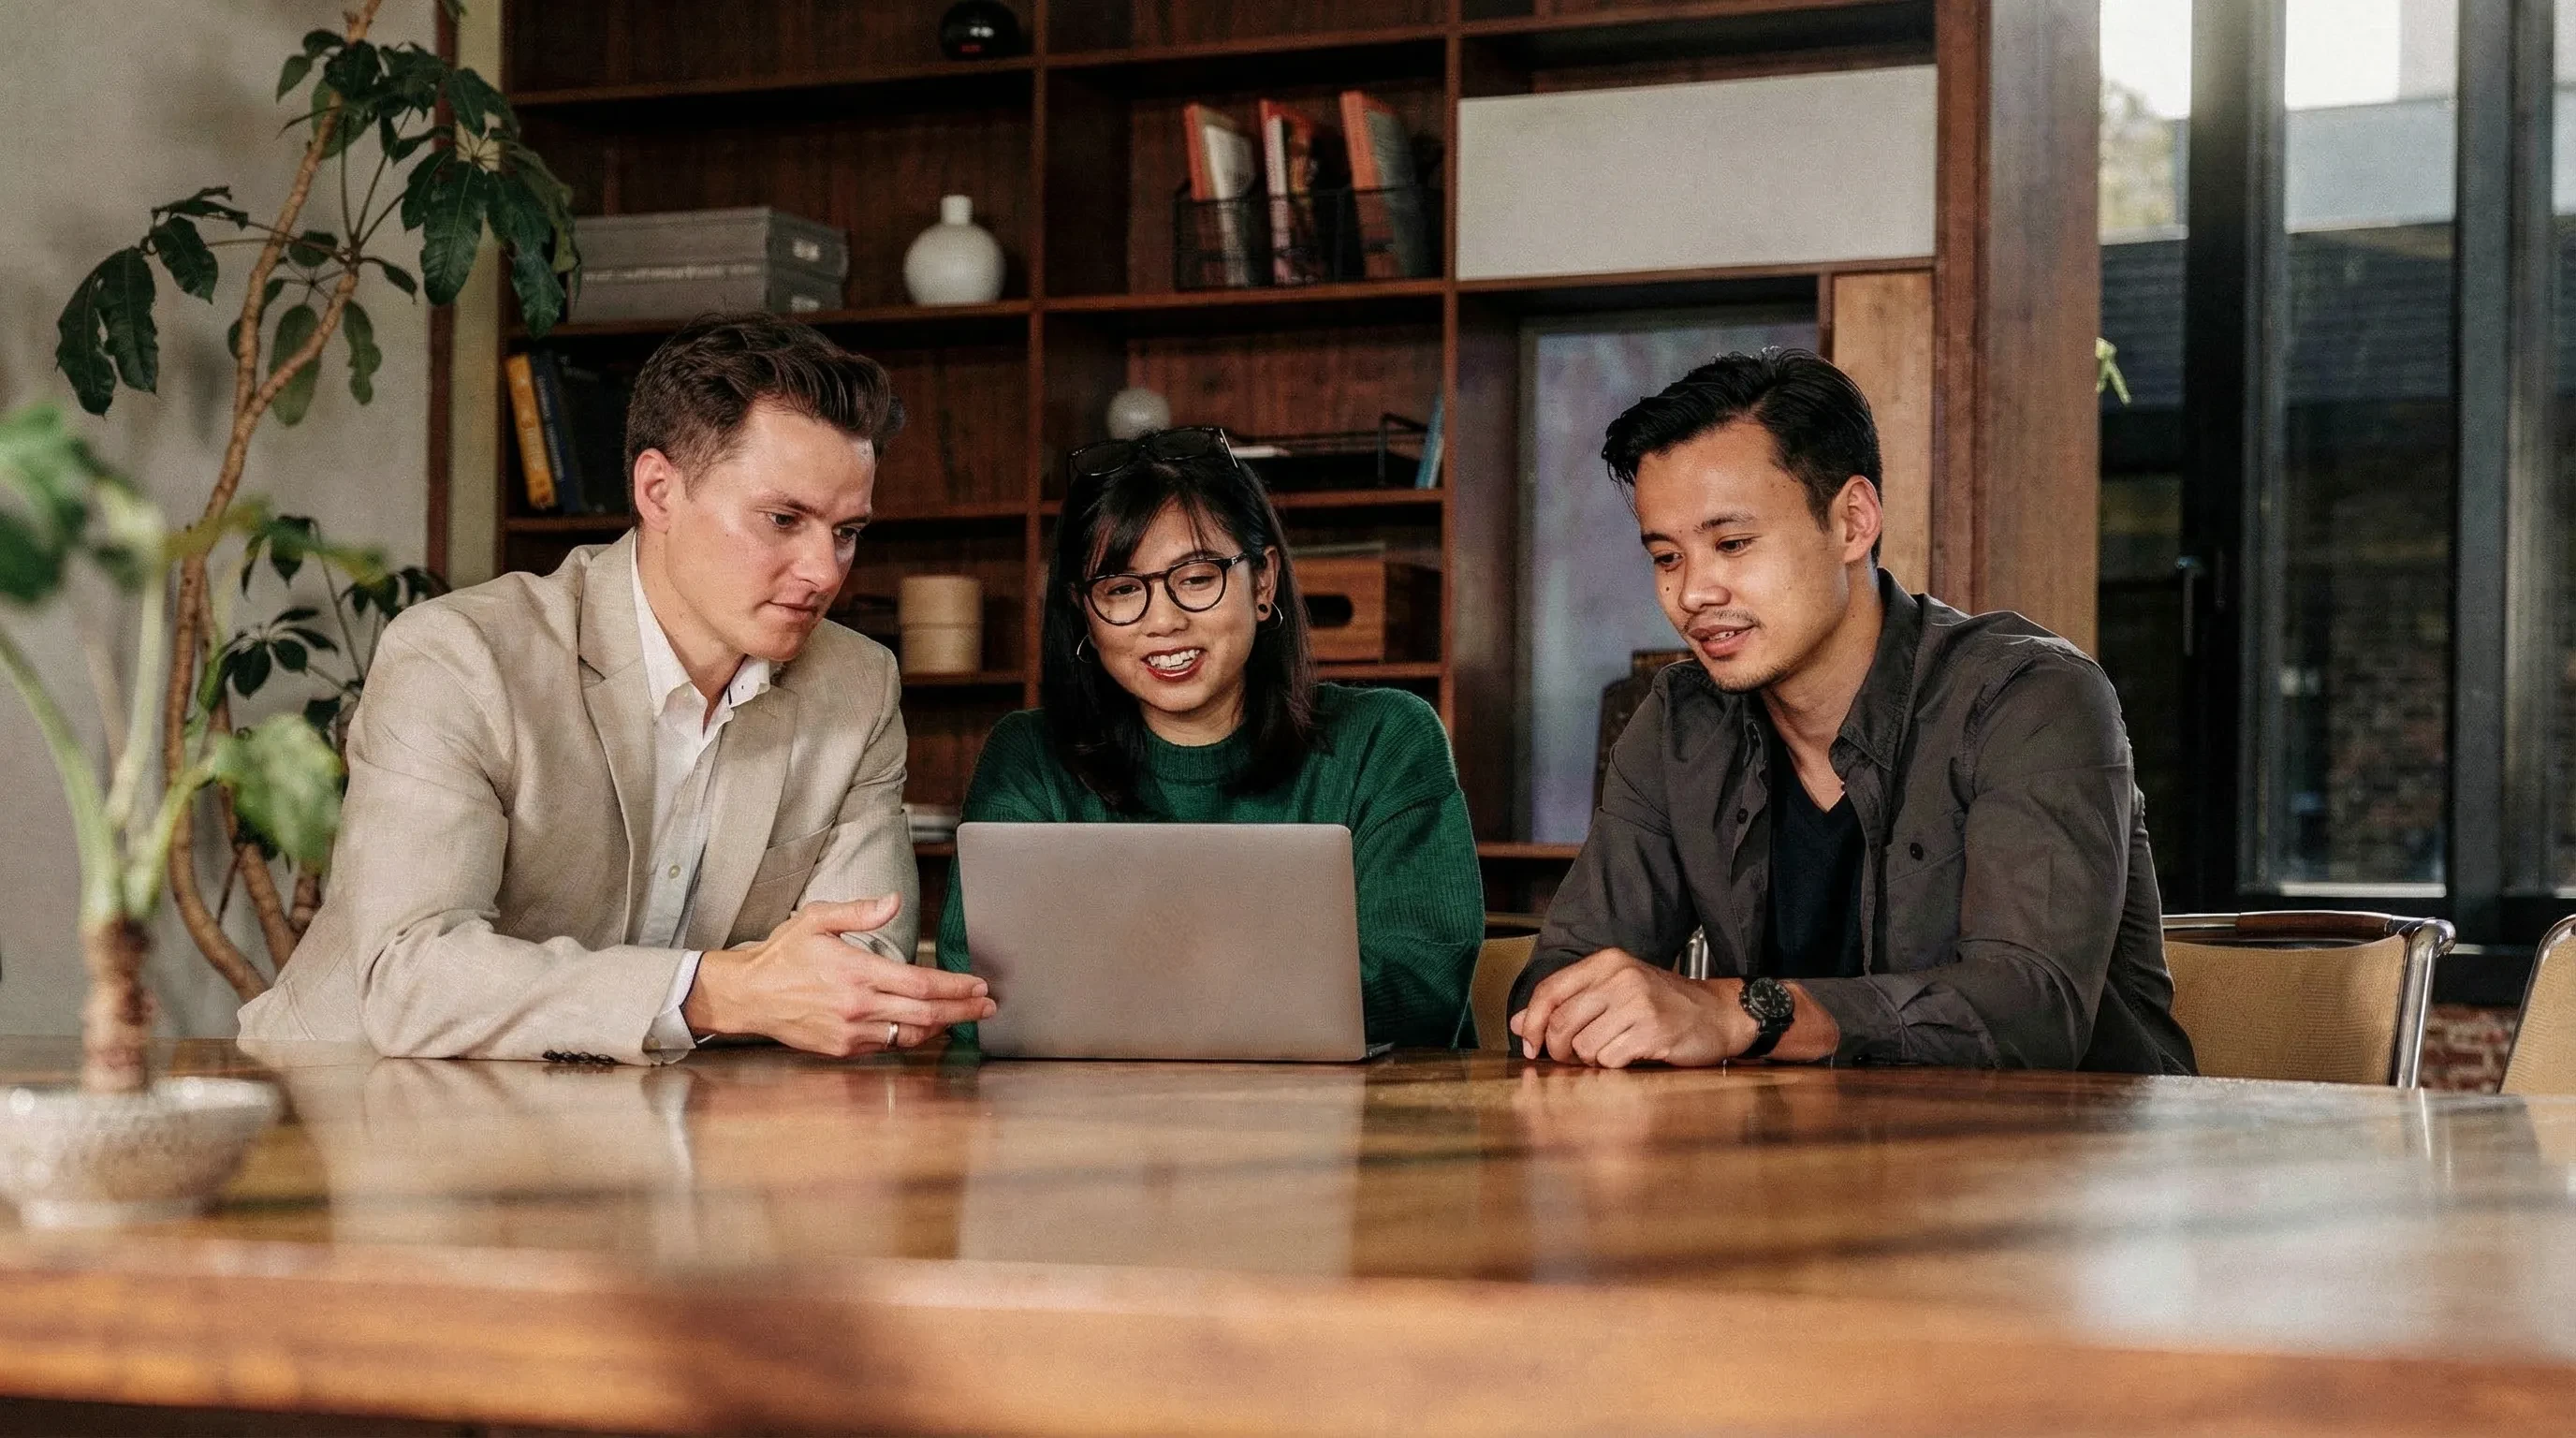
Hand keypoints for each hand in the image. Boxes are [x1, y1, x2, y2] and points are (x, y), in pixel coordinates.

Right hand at [681, 896, 995, 1056]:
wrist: (748, 996)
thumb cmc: (782, 956)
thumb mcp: (816, 920)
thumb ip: (858, 912)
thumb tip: (893, 902)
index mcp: (856, 972)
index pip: (920, 983)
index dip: (955, 986)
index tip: (978, 985)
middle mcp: (857, 1006)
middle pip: (925, 1012)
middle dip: (962, 1010)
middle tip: (987, 1006)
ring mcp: (850, 1031)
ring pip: (910, 1033)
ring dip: (942, 1026)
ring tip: (964, 1017)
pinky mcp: (842, 1048)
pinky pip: (888, 1044)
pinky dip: (911, 1036)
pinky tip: (925, 1026)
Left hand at [1509, 948, 1751, 1067]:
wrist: (1719, 1014)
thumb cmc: (1665, 1004)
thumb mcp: (1614, 992)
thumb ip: (1568, 1004)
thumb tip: (1520, 1022)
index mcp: (1607, 962)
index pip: (1549, 990)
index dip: (1531, 1021)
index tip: (1529, 1044)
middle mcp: (1620, 977)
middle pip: (1560, 1021)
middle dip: (1557, 1049)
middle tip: (1570, 1058)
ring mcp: (1638, 1003)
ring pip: (1583, 1045)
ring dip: (1589, 1060)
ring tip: (1608, 1053)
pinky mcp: (1653, 1030)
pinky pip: (1610, 1059)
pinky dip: (1613, 1066)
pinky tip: (1629, 1056)